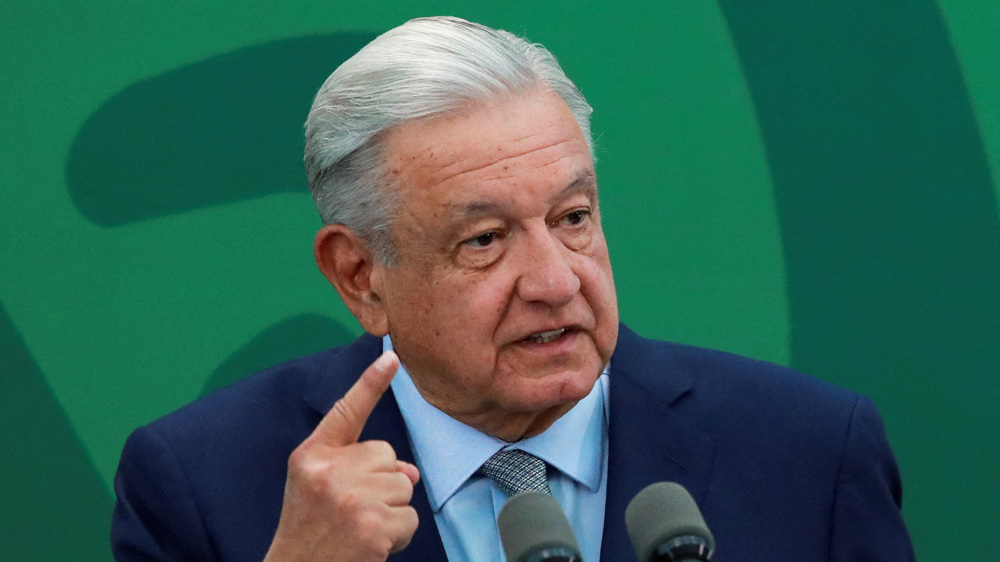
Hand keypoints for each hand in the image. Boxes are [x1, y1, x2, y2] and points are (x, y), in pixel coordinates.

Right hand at [264, 351, 420, 561]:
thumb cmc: (309, 526)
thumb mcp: (316, 484)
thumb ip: (358, 466)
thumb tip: (409, 472)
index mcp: (312, 456)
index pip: (346, 412)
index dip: (371, 383)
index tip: (392, 357)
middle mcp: (330, 472)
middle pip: (388, 457)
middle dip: (381, 482)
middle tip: (352, 509)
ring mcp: (352, 500)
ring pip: (403, 486)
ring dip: (391, 511)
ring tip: (360, 527)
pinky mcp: (373, 528)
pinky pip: (410, 518)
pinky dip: (398, 535)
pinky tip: (372, 544)